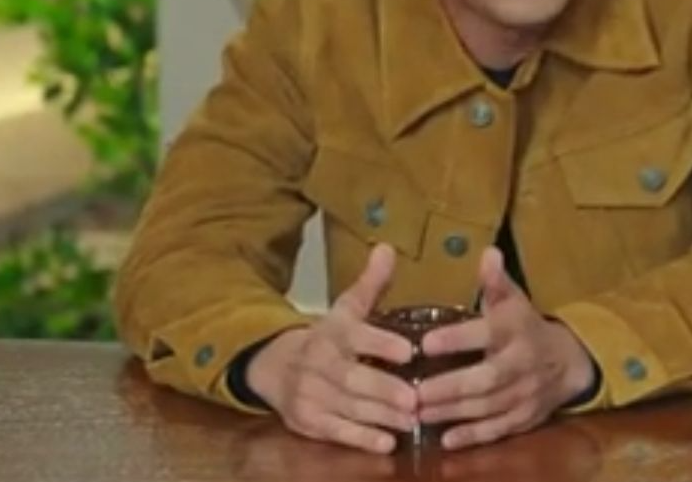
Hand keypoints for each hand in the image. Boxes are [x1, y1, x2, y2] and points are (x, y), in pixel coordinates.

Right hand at [245, 244, 417, 453]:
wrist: (274, 366)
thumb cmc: (328, 337)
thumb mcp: (346, 308)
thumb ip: (371, 284)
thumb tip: (386, 248)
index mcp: (333, 332)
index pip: (356, 336)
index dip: (382, 343)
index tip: (410, 351)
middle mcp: (319, 363)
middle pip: (351, 378)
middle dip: (384, 389)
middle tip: (416, 399)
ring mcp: (310, 395)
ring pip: (347, 407)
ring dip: (380, 416)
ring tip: (413, 420)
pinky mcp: (308, 421)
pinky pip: (335, 431)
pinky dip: (360, 439)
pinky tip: (386, 443)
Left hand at [415, 247, 595, 448]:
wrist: (568, 362)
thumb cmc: (525, 327)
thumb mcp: (514, 301)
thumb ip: (496, 282)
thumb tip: (488, 252)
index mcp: (516, 329)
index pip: (487, 332)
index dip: (457, 339)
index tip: (424, 343)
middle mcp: (523, 362)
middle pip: (486, 378)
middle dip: (450, 387)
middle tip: (414, 392)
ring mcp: (525, 393)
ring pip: (488, 406)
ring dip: (452, 412)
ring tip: (418, 413)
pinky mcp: (525, 417)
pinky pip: (499, 429)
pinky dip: (473, 436)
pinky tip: (446, 440)